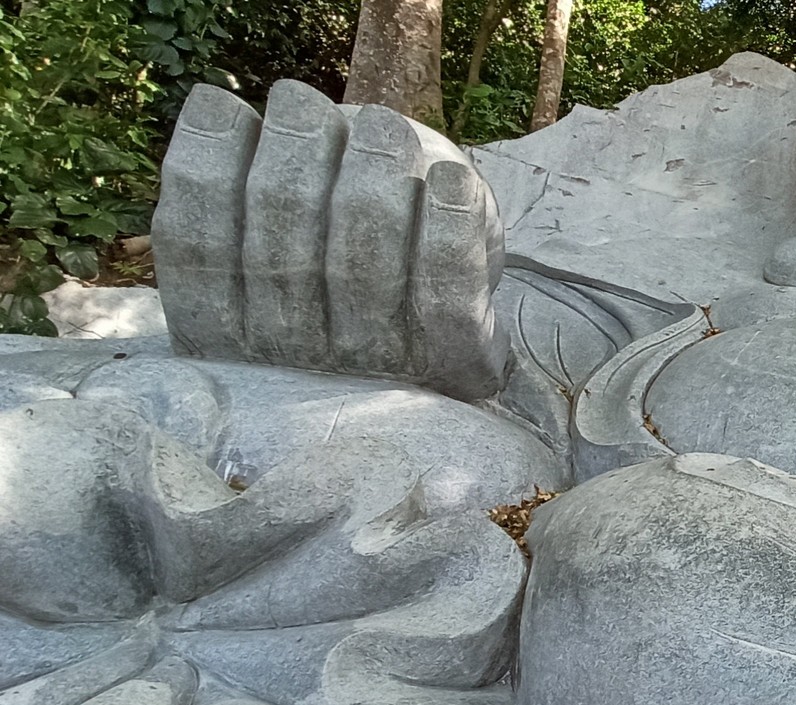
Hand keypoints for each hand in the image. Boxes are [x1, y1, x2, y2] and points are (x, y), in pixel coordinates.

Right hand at [153, 81, 507, 401]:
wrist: (436, 353)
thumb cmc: (332, 267)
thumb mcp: (264, 248)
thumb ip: (235, 200)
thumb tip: (212, 112)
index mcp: (221, 335)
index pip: (194, 246)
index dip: (205, 165)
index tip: (219, 102)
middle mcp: (292, 362)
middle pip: (282, 250)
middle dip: (292, 157)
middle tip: (298, 98)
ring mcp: (373, 367)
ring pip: (365, 266)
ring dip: (374, 178)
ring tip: (380, 123)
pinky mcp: (450, 361)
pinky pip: (446, 296)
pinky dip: (448, 230)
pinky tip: (452, 176)